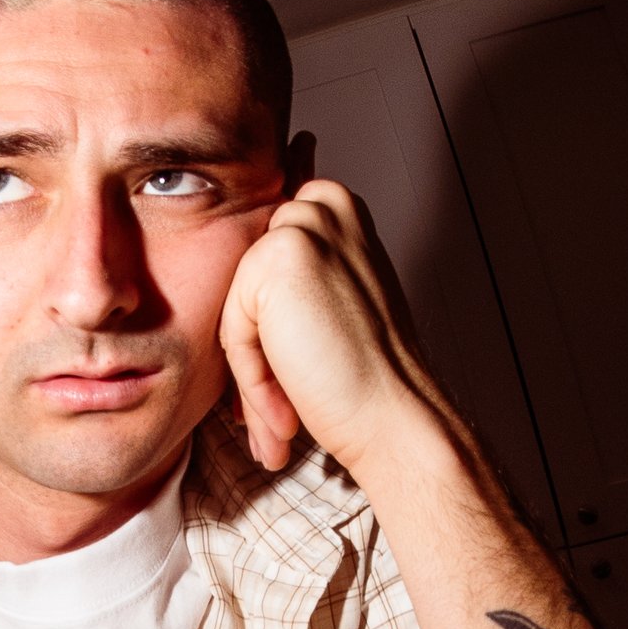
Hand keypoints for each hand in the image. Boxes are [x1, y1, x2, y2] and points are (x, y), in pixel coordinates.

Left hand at [219, 178, 441, 477]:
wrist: (396, 416)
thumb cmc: (366, 376)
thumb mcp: (329, 305)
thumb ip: (286, 283)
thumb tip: (232, 301)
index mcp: (337, 210)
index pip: (258, 269)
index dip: (264, 335)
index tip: (283, 384)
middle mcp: (324, 206)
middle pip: (245, 289)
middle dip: (256, 355)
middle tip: (279, 414)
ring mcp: (303, 225)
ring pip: (238, 314)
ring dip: (255, 379)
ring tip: (283, 422)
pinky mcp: (279, 255)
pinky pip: (233, 330)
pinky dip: (253, 382)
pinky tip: (286, 414)